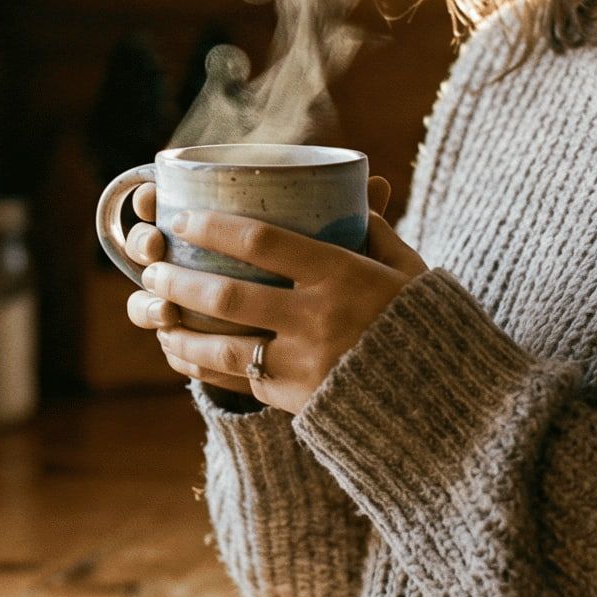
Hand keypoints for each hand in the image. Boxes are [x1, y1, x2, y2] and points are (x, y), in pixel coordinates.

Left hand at [119, 176, 428, 413]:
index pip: (262, 241)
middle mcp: (317, 320)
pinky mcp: (294, 400)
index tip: (182, 217)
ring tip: (154, 308)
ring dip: (179, 325)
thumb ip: (376, 232)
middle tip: (152, 263)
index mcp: (342, 275)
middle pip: (227, 294)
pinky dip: (200, 363)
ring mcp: (303, 365)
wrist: (443, 401)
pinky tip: (179, 350)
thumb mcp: (408, 269)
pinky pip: (235, 380)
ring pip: (221, 345)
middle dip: (179, 277)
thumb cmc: (423, 324)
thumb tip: (356, 195)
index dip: (213, 226)